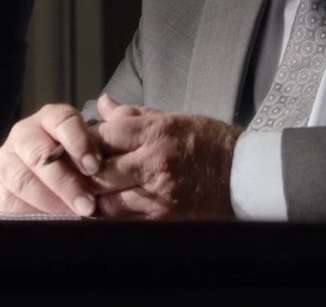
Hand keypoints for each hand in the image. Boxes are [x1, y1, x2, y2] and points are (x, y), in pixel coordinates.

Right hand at [0, 103, 102, 215]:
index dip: (79, 142)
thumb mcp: (91, 146)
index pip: (63, 121)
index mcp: (51, 118)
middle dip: (66, 182)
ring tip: (72, 216)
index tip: (95, 167)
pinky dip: (30, 212)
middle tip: (87, 204)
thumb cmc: (76, 161)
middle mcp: (25, 133)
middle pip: (40, 154)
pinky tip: (50, 221)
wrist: (44, 179)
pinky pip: (7, 200)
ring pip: (22, 179)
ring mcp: (6, 158)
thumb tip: (109, 105)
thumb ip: (103, 134)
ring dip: (50, 201)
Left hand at [90, 94, 239, 218]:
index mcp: (156, 133)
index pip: (103, 136)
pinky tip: (115, 207)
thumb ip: (133, 114)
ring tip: (97, 191)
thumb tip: (103, 104)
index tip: (82, 146)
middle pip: (98, 172)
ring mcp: (159, 195)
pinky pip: (125, 222)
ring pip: (107, 202)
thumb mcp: (172, 118)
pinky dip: (115, 216)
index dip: (86, 142)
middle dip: (85, 173)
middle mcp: (154, 163)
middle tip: (80, 172)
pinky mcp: (164, 219)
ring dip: (98, 198)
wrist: (245, 175)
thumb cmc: (208, 143)